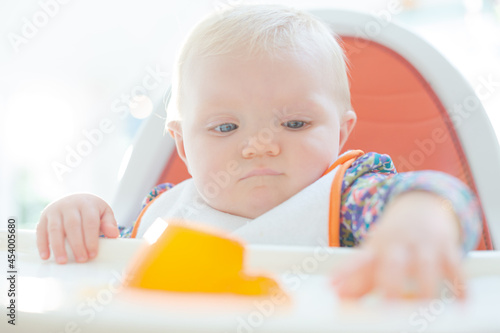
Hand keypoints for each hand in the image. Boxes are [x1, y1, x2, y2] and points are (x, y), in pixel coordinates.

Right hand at [36, 193, 118, 263]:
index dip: (91, 239)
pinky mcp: (44, 217)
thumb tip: (113, 234)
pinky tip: (46, 256)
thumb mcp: (104, 212)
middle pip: (72, 226)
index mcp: (86, 204)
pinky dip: (42, 244)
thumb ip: (109, 223)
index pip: (89, 222)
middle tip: (81, 259)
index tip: (92, 254)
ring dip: (58, 246)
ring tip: (63, 261)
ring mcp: (55, 210)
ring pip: (55, 229)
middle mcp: (69, 205)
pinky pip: (41, 231)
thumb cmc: (91, 209)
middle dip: (77, 244)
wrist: (74, 198)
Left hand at [332, 191, 464, 298]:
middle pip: (392, 263)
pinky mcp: (447, 249)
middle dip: (390, 283)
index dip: (347, 275)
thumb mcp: (374, 253)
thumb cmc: (394, 238)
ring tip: (421, 308)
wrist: (421, 205)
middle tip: (387, 305)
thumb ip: (358, 278)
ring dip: (424, 287)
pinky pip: (455, 267)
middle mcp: (398, 246)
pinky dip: (459, 285)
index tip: (336, 289)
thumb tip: (336, 294)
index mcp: (376, 247)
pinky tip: (460, 303)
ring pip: (425, 265)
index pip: (358, 262)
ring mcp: (423, 246)